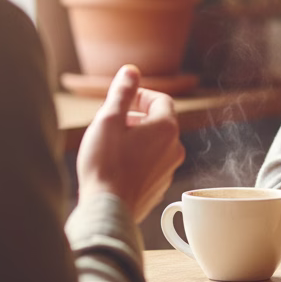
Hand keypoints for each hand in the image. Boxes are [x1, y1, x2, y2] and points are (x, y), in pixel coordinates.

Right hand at [76, 65, 184, 223]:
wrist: (107, 211)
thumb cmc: (105, 165)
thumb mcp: (109, 120)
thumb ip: (122, 92)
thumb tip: (131, 70)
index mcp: (166, 128)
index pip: (161, 99)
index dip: (140, 96)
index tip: (121, 101)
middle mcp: (174, 149)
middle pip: (159, 121)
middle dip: (136, 117)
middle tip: (111, 123)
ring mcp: (168, 170)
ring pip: (156, 144)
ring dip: (137, 138)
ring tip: (111, 145)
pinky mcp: (158, 187)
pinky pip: (151, 164)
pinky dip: (138, 158)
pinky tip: (115, 166)